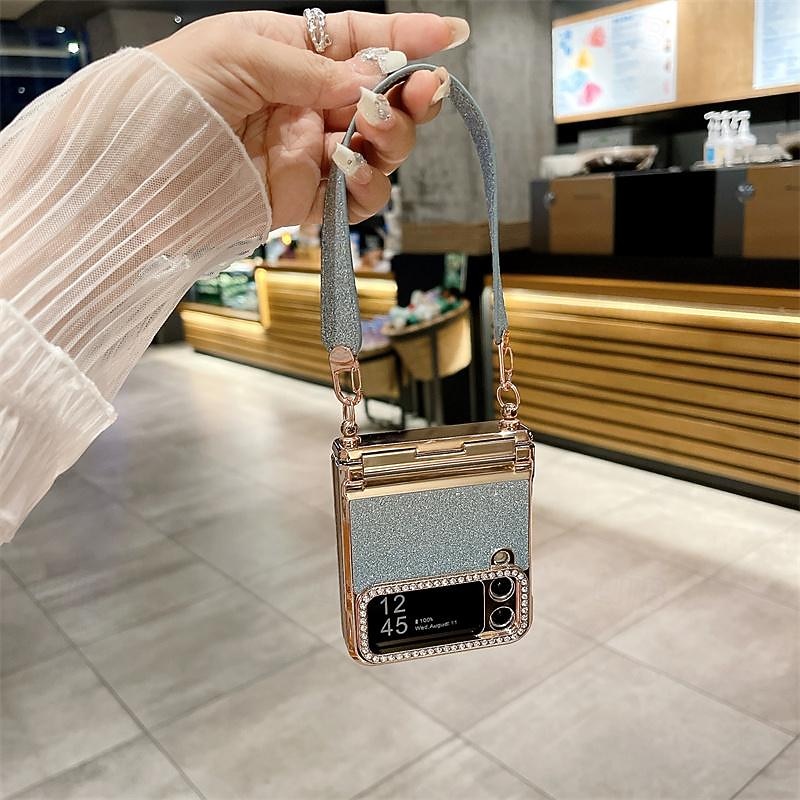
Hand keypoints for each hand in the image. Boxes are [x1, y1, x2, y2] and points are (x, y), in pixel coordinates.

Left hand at [148, 10, 468, 227]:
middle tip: (420, 93)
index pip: (360, 42)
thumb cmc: (168, 95)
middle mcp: (307, 106)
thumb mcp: (238, 52)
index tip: (451, 37)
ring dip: (391, 141)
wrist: (135, 172)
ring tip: (369, 132)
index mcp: (289, 56)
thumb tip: (371, 80)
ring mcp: (309, 156)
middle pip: (383, 103)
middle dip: (409, 98)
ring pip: (380, 152)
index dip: (408, 40)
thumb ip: (310, 68)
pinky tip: (350, 171)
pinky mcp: (305, 201)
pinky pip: (357, 200)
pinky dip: (366, 188)